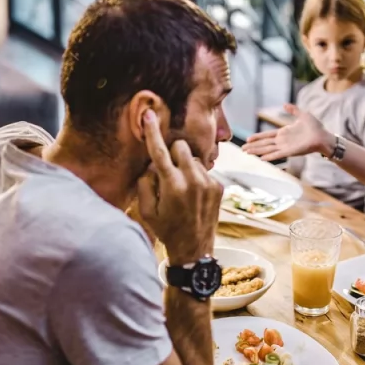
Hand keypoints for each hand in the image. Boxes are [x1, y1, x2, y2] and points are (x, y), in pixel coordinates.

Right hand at [136, 109, 222, 264]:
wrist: (194, 250)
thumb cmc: (166, 230)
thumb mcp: (147, 211)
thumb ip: (145, 183)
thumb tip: (152, 165)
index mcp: (172, 186)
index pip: (159, 152)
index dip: (152, 132)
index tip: (149, 114)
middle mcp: (193, 180)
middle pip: (180, 146)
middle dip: (172, 153)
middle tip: (168, 171)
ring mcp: (208, 182)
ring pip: (194, 158)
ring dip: (185, 166)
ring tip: (182, 188)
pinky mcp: (218, 187)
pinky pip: (205, 170)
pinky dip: (196, 176)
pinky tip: (194, 196)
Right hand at [241, 104, 332, 161]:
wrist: (324, 136)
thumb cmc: (316, 127)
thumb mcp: (302, 115)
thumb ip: (293, 110)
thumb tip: (284, 105)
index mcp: (284, 132)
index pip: (267, 136)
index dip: (257, 137)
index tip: (248, 139)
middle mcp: (283, 141)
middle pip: (264, 144)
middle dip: (253, 146)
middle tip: (242, 149)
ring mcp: (286, 147)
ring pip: (268, 149)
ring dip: (257, 151)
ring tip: (247, 153)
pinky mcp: (291, 152)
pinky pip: (278, 155)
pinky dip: (270, 157)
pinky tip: (261, 158)